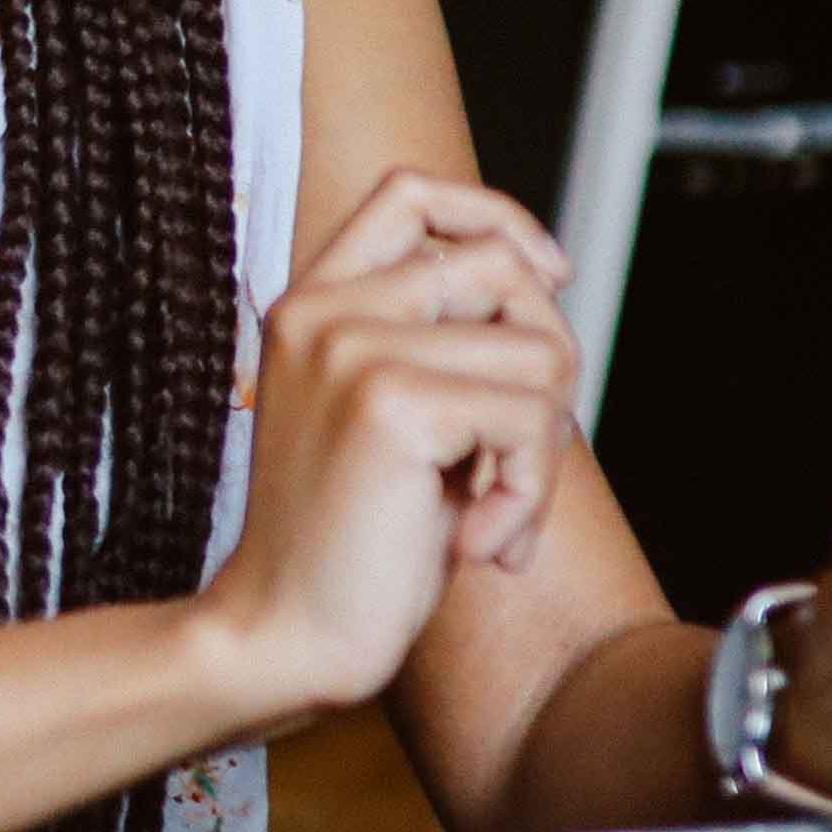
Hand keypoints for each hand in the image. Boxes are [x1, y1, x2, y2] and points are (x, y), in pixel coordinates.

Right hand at [192, 171, 584, 718]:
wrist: (282, 639)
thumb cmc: (348, 546)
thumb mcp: (389, 419)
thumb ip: (437, 346)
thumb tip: (543, 284)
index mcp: (311, 305)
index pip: (412, 191)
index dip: (497, 218)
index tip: (545, 278)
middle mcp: (324, 311)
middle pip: (504, 267)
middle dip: (549, 363)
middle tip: (518, 459)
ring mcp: (353, 348)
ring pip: (539, 351)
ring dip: (541, 453)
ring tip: (492, 517)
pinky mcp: (392, 405)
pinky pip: (530, 419)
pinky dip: (528, 496)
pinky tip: (478, 544)